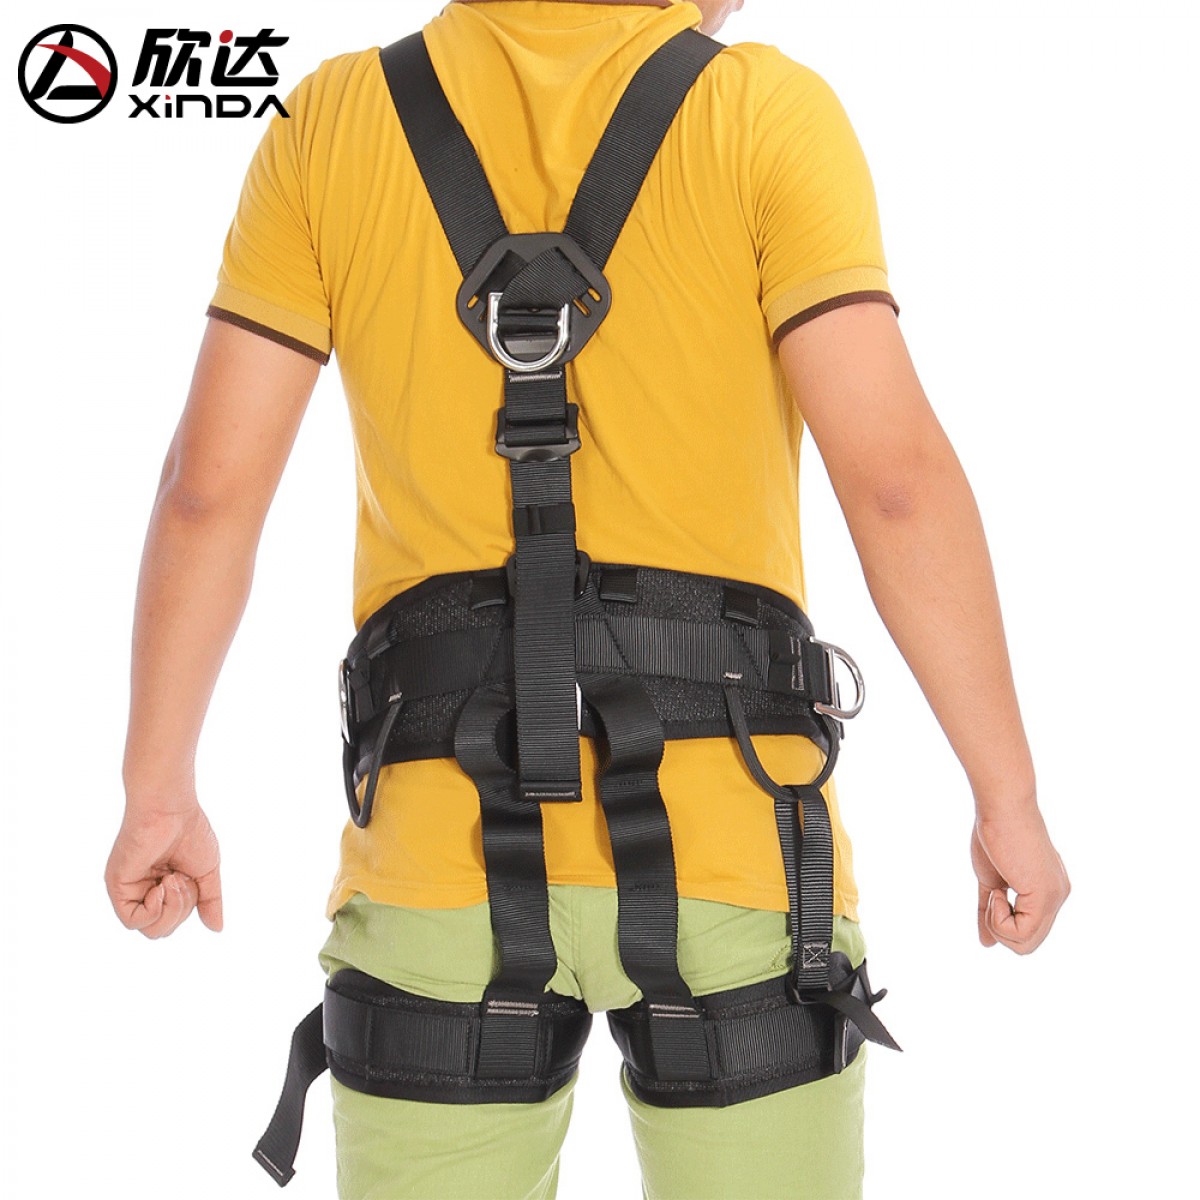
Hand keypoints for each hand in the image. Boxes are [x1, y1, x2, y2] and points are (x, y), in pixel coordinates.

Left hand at [105, 801, 222, 937]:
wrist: (171, 808)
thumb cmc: (189, 831)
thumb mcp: (207, 872)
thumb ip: (210, 901)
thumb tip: (218, 928)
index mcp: (162, 886)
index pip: (173, 919)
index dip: (188, 907)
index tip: (191, 878)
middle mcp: (143, 891)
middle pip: (163, 929)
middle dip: (182, 909)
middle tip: (181, 878)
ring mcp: (130, 890)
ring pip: (150, 929)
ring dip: (172, 908)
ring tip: (173, 878)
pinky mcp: (118, 887)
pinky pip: (134, 921)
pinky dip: (155, 909)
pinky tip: (161, 886)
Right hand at [971, 806, 1068, 953]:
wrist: (1002, 806)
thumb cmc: (994, 833)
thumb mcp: (990, 881)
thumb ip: (989, 911)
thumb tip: (986, 944)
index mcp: (1048, 890)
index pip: (1027, 932)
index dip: (1001, 923)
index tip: (993, 894)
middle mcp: (1057, 896)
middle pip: (1027, 945)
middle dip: (999, 928)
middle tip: (993, 896)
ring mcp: (1054, 898)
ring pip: (1024, 945)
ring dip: (998, 924)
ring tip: (996, 892)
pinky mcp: (1045, 896)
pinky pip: (1020, 934)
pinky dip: (999, 919)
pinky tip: (999, 892)